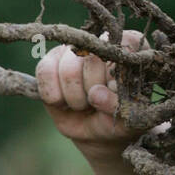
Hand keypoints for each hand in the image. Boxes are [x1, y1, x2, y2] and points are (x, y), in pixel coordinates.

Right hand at [36, 28, 148, 153]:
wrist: (97, 132)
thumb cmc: (118, 118)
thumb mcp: (128, 118)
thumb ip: (117, 105)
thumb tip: (96, 94)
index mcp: (130, 49)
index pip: (120, 49)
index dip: (114, 76)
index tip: (116, 91)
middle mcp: (100, 43)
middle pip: (91, 60)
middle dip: (93, 90)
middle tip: (98, 102)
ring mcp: (73, 49)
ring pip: (68, 69)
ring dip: (74, 97)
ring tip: (83, 104)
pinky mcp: (50, 60)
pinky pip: (44, 71)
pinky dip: (53, 95)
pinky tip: (63, 103)